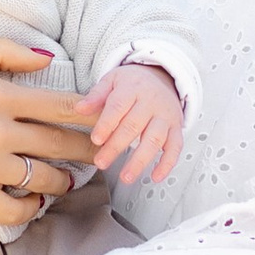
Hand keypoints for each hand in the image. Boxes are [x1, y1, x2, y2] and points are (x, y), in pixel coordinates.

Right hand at [0, 42, 92, 225]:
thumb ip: (4, 53)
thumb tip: (48, 59)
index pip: (65, 107)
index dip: (94, 117)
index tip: (110, 121)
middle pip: (63, 146)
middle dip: (88, 151)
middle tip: (105, 155)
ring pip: (46, 179)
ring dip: (63, 180)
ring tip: (68, 179)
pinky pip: (18, 210)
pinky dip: (32, 206)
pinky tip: (33, 199)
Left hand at [86, 59, 187, 185]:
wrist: (162, 77)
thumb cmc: (132, 83)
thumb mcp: (112, 80)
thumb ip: (96, 95)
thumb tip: (79, 108)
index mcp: (132, 88)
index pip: (118, 106)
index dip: (107, 124)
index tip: (96, 140)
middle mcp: (151, 102)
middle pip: (134, 126)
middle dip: (116, 147)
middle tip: (101, 162)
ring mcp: (166, 116)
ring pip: (154, 139)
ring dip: (140, 160)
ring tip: (126, 177)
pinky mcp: (176, 128)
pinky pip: (175, 147)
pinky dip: (167, 164)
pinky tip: (155, 177)